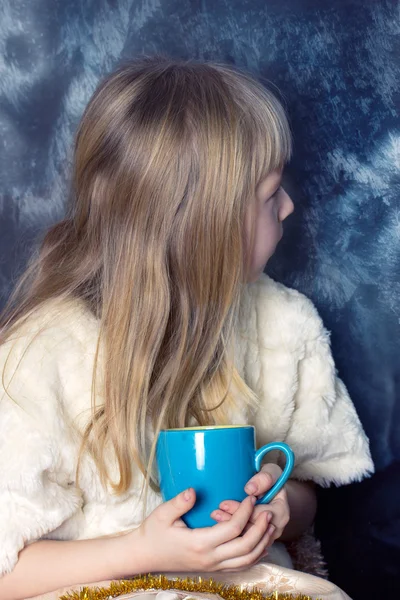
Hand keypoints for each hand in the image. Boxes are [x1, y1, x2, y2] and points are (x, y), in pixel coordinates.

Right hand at [120, 488, 270, 573]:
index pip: (232, 529)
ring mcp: (212, 566)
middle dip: (261, 528)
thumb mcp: (162, 514)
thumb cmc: (152, 533)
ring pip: (247, 560)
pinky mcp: (212, 568)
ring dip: (262, 543)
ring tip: (270, 525)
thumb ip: (179, 502)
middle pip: (246, 547)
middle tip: (267, 510)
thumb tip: (194, 490)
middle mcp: (210, 558)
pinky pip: (240, 566)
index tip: (251, 496)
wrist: (144, 556)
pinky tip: (261, 544)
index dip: (245, 512)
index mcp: (200, 543)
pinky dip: (255, 555)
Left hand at [210, 464, 289, 546]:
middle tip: (214, 512)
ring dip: (229, 529)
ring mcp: (267, 537)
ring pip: (246, 540)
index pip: (259, 516)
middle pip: (252, 531)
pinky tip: (218, 525)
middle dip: (231, 522)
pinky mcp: (257, 541)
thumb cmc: (270, 480)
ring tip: (215, 517)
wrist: (271, 489)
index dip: (240, 511)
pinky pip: (244, 542)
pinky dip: (230, 535)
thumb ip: (264, 478)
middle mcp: (275, 529)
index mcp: (281, 513)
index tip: (223, 503)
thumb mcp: (271, 472)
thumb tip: (250, 489)